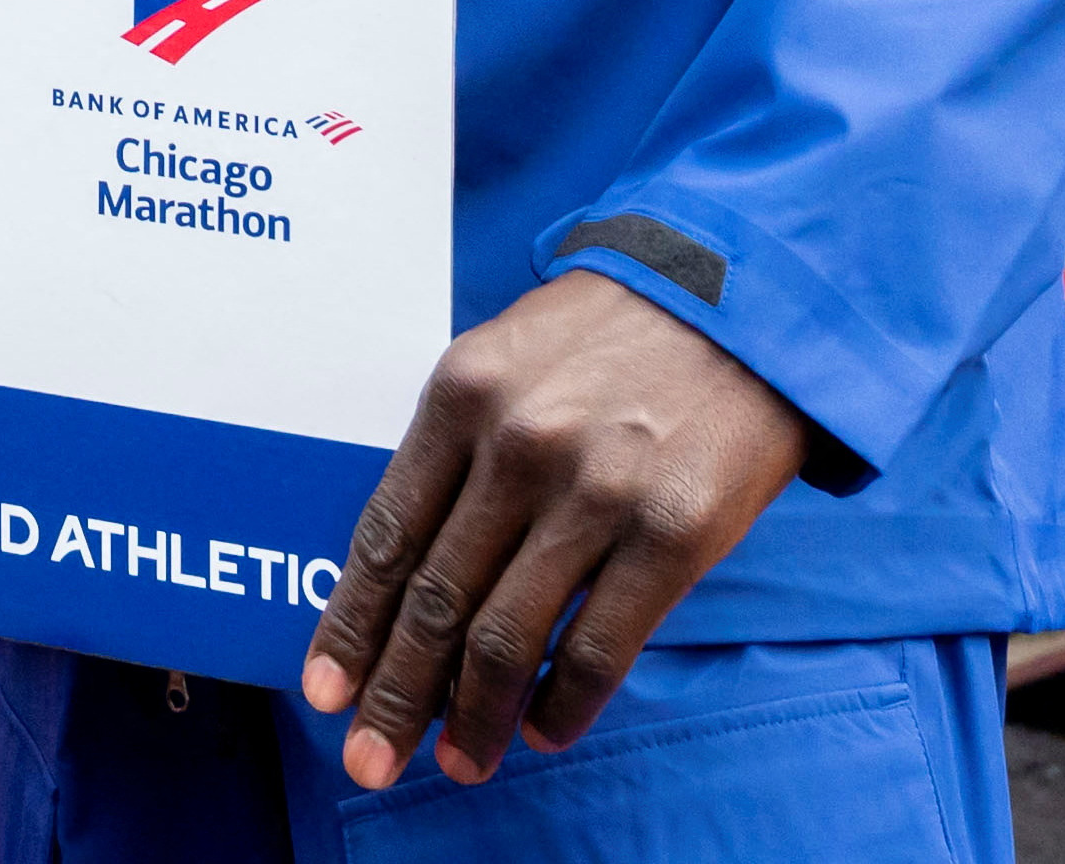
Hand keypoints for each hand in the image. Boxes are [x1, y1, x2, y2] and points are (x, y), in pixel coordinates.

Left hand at [291, 268, 811, 786]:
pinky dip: (565, 702)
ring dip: (476, 716)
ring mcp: (598, 492)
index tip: (324, 693)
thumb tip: (403, 575)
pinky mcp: (674, 533)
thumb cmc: (606, 339)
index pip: (384, 538)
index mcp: (460, 398)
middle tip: (370, 761)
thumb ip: (452, 454)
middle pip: (435, 600)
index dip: (350, 627)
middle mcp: (518, 446)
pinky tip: (543, 729)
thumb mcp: (503, 362)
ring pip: (509, 636)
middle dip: (396, 695)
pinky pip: (601, 646)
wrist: (740, 301)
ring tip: (464, 762)